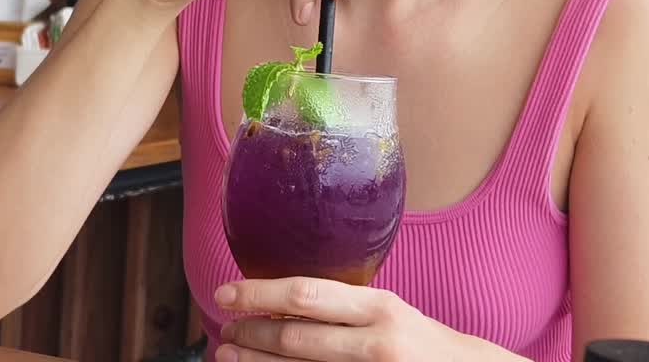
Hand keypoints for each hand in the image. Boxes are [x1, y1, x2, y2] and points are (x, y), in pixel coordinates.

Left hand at [213, 278, 493, 361]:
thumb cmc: (423, 345)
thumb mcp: (390, 314)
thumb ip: (346, 308)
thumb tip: (284, 303)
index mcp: (379, 308)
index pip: (306, 295)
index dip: (259, 294)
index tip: (226, 293)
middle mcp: (375, 343)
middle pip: (295, 337)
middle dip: (251, 333)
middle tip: (226, 329)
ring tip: (229, 355)